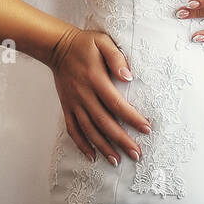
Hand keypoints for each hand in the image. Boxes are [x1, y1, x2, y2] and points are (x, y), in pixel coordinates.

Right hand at [47, 26, 151, 165]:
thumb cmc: (84, 44)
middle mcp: (84, 94)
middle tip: (137, 154)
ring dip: (103, 147)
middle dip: (121, 140)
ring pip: (89, 130)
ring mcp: (74, 103)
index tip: (146, 129)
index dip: (132, 118)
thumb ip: (116, 58)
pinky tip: (92, 156)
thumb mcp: (103, 42)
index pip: (116, 104)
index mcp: (95, 79)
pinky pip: (73, 129)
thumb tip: (128, 77)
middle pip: (104, 122)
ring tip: (117, 161)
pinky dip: (81, 144)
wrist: (57, 47)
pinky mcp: (67, 106)